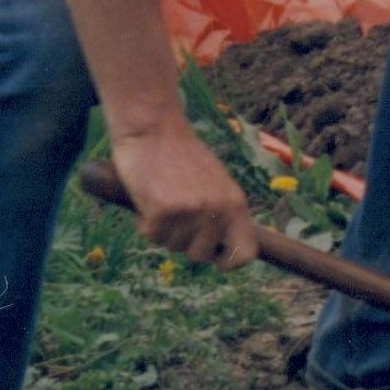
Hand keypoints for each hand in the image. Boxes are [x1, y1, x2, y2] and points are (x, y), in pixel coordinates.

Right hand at [109, 119, 255, 268]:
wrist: (153, 128)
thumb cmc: (179, 155)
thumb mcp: (213, 183)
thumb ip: (220, 212)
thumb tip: (221, 250)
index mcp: (236, 202)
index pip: (245, 252)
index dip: (229, 262)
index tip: (215, 259)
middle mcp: (218, 208)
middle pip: (200, 255)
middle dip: (183, 242)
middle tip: (175, 214)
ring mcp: (192, 209)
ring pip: (172, 247)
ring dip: (162, 230)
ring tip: (161, 198)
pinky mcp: (165, 209)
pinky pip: (150, 234)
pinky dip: (143, 222)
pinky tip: (147, 197)